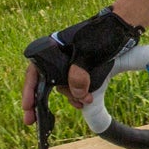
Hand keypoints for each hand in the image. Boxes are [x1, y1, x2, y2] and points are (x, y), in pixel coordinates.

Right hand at [21, 7, 142, 123]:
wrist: (121, 28)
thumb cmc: (102, 34)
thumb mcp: (88, 52)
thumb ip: (79, 73)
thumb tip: (77, 95)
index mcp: (52, 49)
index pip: (34, 72)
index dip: (29, 91)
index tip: (27, 107)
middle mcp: (57, 57)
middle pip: (45, 83)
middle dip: (41, 102)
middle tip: (30, 120)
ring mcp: (68, 64)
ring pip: (61, 87)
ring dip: (70, 97)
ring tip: (82, 103)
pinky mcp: (81, 70)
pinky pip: (73, 86)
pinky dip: (77, 95)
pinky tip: (83, 102)